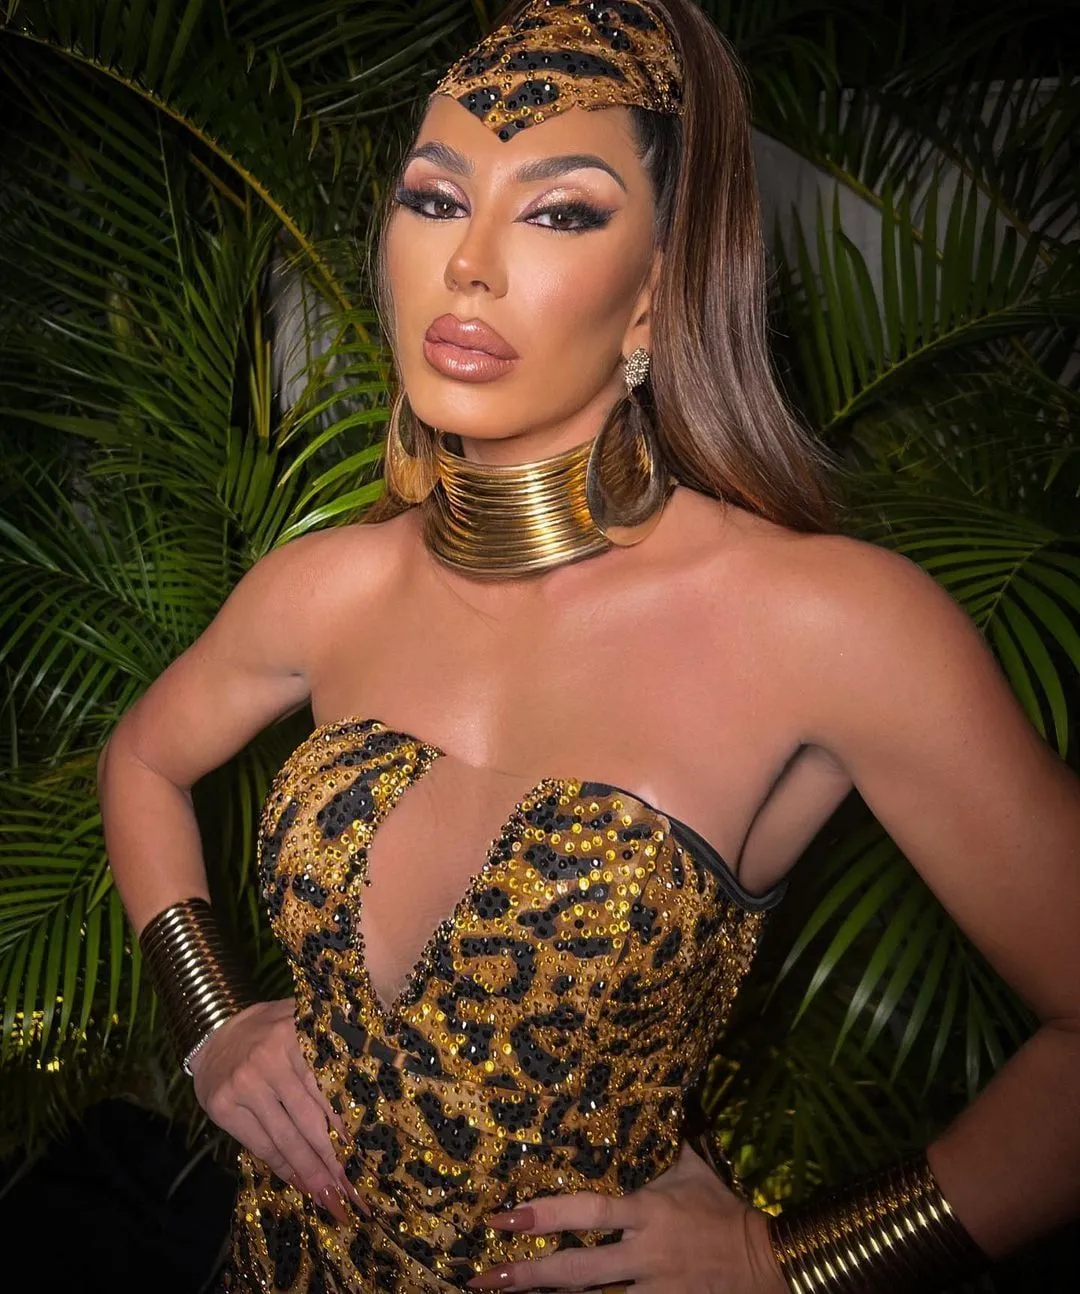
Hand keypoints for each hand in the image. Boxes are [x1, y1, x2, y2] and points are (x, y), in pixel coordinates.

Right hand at [190, 997, 369, 1224]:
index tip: (368, 1156)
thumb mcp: (301, 1022)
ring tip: (333, 1200)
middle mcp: (270, 1059)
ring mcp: (245, 1084)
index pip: (330, 1089)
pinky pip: (261, 1145)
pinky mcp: (223, 1106)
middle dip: (335, 1160)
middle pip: (312, 1120)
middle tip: (357, 1192)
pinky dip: (283, 1167)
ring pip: (287, 1138)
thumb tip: (370, 1082)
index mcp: (297, 1034)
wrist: (211, 1029)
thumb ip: (328, 1045)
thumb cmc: (269, 1029)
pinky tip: (302, 1184)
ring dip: (312, 1173)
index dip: (349, 1126)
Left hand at [465, 1139, 787, 1291]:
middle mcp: (643, 1253)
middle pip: (576, 1270)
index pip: (588, 1212)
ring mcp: (652, 1289)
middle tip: (482, 1277)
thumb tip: (651, 1091)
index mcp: (647, 1211)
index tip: (504, 1216)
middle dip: (526, 1275)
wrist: (766, 1262)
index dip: (545, 1215)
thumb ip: (664, 1137)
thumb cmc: (721, 1208)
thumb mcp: (692, 1167)